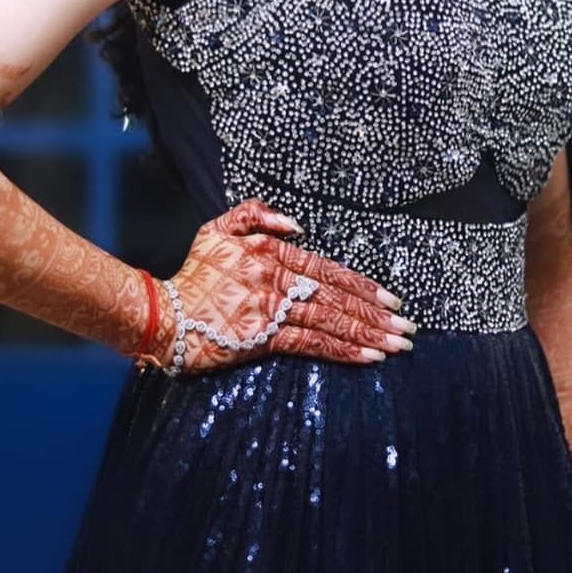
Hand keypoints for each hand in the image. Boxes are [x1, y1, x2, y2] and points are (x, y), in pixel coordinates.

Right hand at [140, 197, 417, 374]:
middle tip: (408, 326)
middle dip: (376, 313)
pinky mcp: (263, 339)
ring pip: (329, 321)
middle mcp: (277, 279)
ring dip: (367, 334)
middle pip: (336, 297)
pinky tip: (366, 357)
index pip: (327, 269)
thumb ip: (257, 215)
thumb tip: (296, 225)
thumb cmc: (194, 273)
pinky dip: (341, 350)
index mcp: (271, 252)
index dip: (361, 284)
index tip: (391, 297)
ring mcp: (271, 310)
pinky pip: (310, 344)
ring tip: (397, 344)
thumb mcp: (219, 228)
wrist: (163, 314)